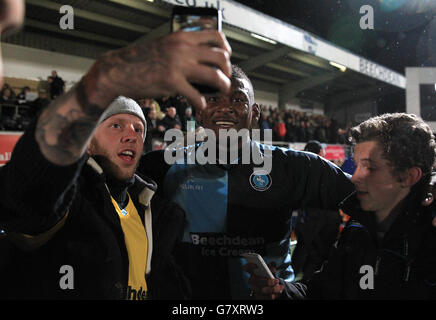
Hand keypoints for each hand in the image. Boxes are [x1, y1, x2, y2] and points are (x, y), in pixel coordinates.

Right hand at [84, 30, 231, 111]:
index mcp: (181, 37)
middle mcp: (183, 49)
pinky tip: (200, 105)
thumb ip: (182, 48)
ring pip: (214, 76)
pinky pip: (197, 96)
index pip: (216, 37)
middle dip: (227, 70)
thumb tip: (200, 58)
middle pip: (221, 57)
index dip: (226, 49)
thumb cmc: (139, 60)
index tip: (226, 59)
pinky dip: (201, 103)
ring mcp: (178, 66)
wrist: (118, 71)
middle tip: (225, 79)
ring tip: (221, 91)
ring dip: (222, 86)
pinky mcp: (172, 83)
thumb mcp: (164, 45)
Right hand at [244, 262, 284, 299]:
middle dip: (268, 281)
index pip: (246, 268)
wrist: (267, 287)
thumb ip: (270, 267)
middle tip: (277, 280)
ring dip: (272, 289)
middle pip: (257, 282)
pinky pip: (265, 298)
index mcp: (252, 273)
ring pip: (262, 290)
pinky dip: (272, 296)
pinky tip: (277, 293)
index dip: (249, 266)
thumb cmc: (267, 276)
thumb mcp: (268, 270)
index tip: (255, 265)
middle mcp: (251, 282)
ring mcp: (254, 290)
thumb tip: (273, 268)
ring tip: (280, 287)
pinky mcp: (258, 297)